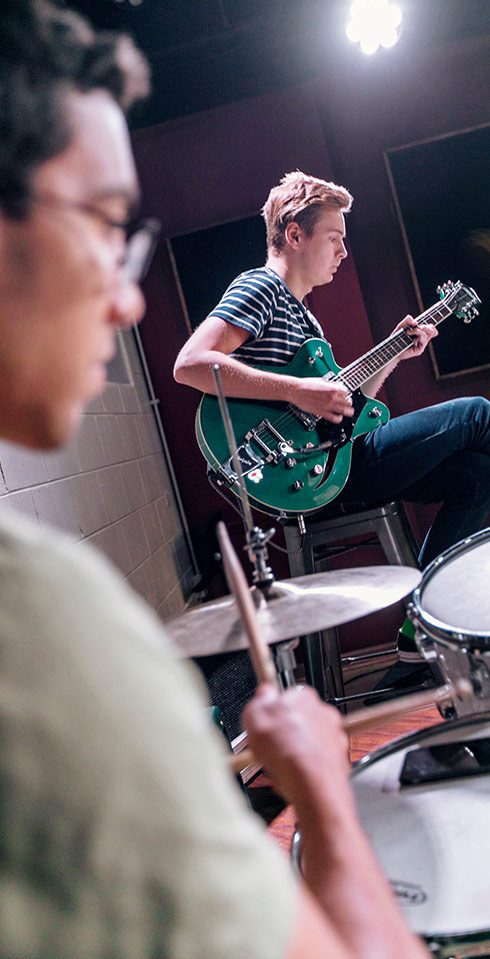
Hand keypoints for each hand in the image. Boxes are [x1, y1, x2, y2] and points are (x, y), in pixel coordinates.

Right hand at [242, 684, 350, 806]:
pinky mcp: (339, 757)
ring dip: (297, 749)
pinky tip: (295, 774)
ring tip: (281, 764)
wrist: (313, 783)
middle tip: (270, 747)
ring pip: (309, 739)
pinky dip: (309, 765)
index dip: (272, 712)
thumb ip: (259, 700)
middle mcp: (323, 712)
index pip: (286, 696)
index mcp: (303, 696)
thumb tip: (263, 693)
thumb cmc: (288, 751)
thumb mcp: (255, 716)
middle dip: (285, 732)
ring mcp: (334, 735)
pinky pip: (319, 758)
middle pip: (299, 718)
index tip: (264, 724)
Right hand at [290, 377, 353, 421]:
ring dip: (348, 412)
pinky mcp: (322, 412)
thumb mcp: (322, 380)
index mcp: (333, 388)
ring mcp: (328, 406)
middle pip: (348, 402)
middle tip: (349, 404)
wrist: (296, 391)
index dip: (347, 394)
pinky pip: (334, 418)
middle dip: (349, 403)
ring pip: (344, 411)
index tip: (346, 395)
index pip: (347, 392)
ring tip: (348, 412)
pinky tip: (339, 418)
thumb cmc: (306, 385)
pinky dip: (338, 419)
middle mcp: (332, 397)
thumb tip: (338, 385)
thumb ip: (332, 384)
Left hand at [394, 315, 437, 359]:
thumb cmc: (396, 338)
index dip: (431, 325)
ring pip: (431, 332)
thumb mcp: (400, 326)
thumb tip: (415, 322)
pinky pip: (424, 338)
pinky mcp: (420, 349)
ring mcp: (422, 344)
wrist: (391, 349)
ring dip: (420, 329)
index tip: (426, 321)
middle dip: (428, 326)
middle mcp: (422, 339)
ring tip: (409, 331)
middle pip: (433, 330)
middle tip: (419, 327)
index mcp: (420, 333)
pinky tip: (408, 333)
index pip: (431, 328)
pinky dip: (417, 332)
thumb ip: (407, 321)